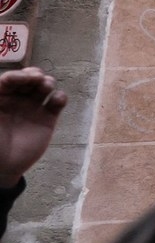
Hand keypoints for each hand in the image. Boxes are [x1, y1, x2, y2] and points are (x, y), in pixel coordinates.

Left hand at [0, 71, 65, 188]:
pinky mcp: (48, 118)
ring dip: (47, 82)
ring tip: (46, 87)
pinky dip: (60, 97)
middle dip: (33, 75)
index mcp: (1, 98)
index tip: (22, 78)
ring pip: (44, 87)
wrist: (3, 168)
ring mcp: (34, 108)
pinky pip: (57, 103)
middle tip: (36, 78)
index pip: (9, 80)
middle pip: (29, 80)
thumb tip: (1, 81)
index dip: (17, 76)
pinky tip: (57, 100)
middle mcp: (18, 100)